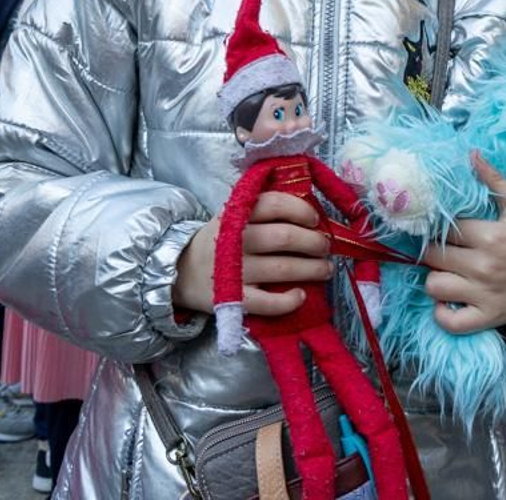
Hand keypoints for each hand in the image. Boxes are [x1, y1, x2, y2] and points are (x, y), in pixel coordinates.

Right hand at [174, 191, 331, 317]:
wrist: (180, 272)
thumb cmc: (218, 241)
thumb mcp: (231, 216)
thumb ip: (261, 210)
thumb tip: (308, 211)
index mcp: (236, 214)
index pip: (274, 203)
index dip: (300, 209)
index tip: (315, 220)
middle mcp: (235, 240)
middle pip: (285, 237)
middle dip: (314, 242)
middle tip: (325, 247)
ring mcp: (234, 271)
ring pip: (283, 269)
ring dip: (312, 269)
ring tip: (325, 269)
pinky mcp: (232, 299)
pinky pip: (268, 303)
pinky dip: (289, 301)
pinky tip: (300, 296)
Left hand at [418, 151, 505, 333]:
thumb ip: (494, 180)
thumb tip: (471, 155)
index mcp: (491, 236)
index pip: (445, 228)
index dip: (438, 225)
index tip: (442, 227)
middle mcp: (484, 266)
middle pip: (432, 256)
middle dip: (433, 250)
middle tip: (443, 249)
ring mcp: (484, 294)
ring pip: (434, 286)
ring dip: (435, 279)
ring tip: (446, 272)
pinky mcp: (488, 317)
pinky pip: (451, 322)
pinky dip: (442, 315)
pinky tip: (447, 301)